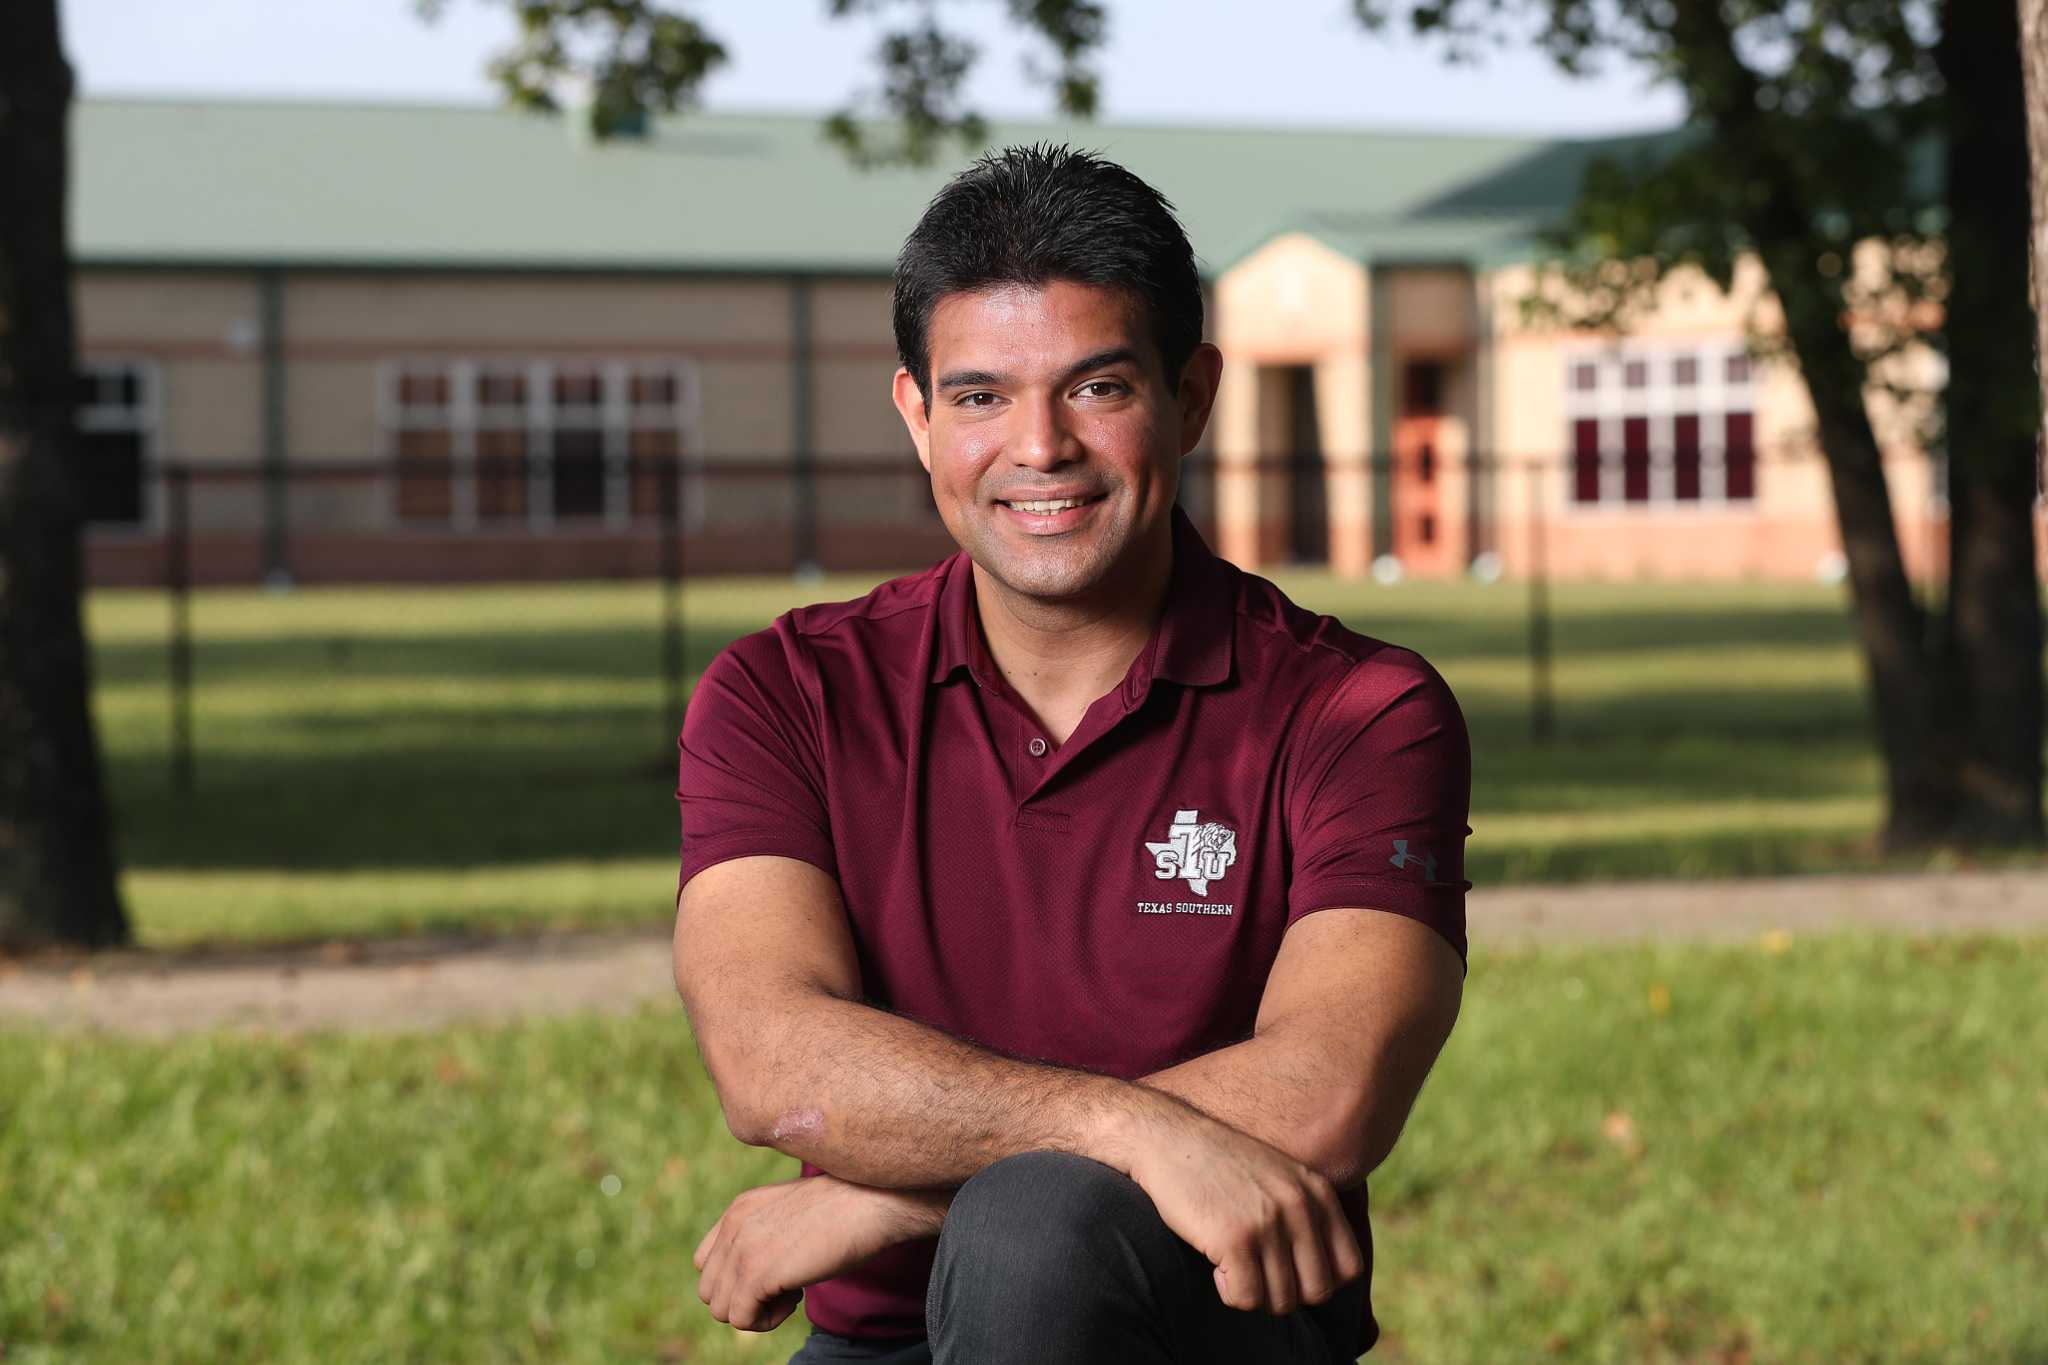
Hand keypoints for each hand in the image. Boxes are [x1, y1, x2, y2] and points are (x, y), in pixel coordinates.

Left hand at [694, 1173, 946, 1331]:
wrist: (869, 1203)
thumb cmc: (846, 1209)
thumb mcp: (791, 1213)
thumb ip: (766, 1235)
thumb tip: (761, 1276)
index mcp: (740, 1209)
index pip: (705, 1262)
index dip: (737, 1279)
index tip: (776, 1272)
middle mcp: (733, 1227)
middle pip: (710, 1291)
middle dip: (745, 1299)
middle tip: (786, 1285)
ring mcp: (741, 1250)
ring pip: (721, 1310)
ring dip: (756, 1311)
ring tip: (792, 1292)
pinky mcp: (756, 1275)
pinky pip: (741, 1319)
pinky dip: (768, 1321)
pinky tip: (797, 1298)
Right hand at [1122, 1098, 1363, 1316]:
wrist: (1166, 1139)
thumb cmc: (1218, 1163)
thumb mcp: (1280, 1175)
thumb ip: (1307, 1212)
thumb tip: (1324, 1277)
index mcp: (1317, 1192)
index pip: (1349, 1266)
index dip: (1319, 1279)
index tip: (1288, 1271)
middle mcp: (1300, 1207)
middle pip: (1317, 1291)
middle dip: (1286, 1293)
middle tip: (1256, 1273)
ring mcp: (1268, 1223)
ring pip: (1280, 1300)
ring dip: (1254, 1292)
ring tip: (1232, 1264)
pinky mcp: (1235, 1238)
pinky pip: (1246, 1298)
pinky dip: (1229, 1293)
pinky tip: (1215, 1265)